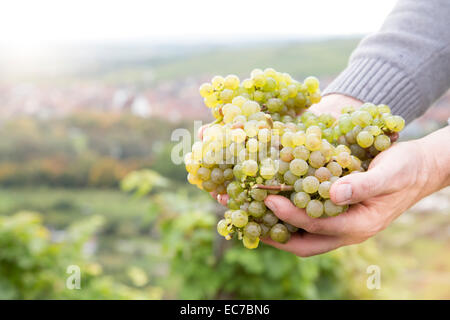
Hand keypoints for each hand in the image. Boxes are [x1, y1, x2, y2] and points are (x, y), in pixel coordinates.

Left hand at [261, 126, 449, 256]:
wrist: (419, 169)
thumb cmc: (406, 168)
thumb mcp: (390, 173)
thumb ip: (364, 185)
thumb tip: (333, 194)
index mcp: (360, 225)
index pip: (318, 226)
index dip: (292, 215)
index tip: (269, 200)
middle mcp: (348, 231)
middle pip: (306, 244)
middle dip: (276, 237)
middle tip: (249, 222)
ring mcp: (342, 225)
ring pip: (306, 238)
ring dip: (279, 229)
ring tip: (253, 218)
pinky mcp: (338, 215)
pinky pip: (310, 224)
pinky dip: (290, 218)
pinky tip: (275, 204)